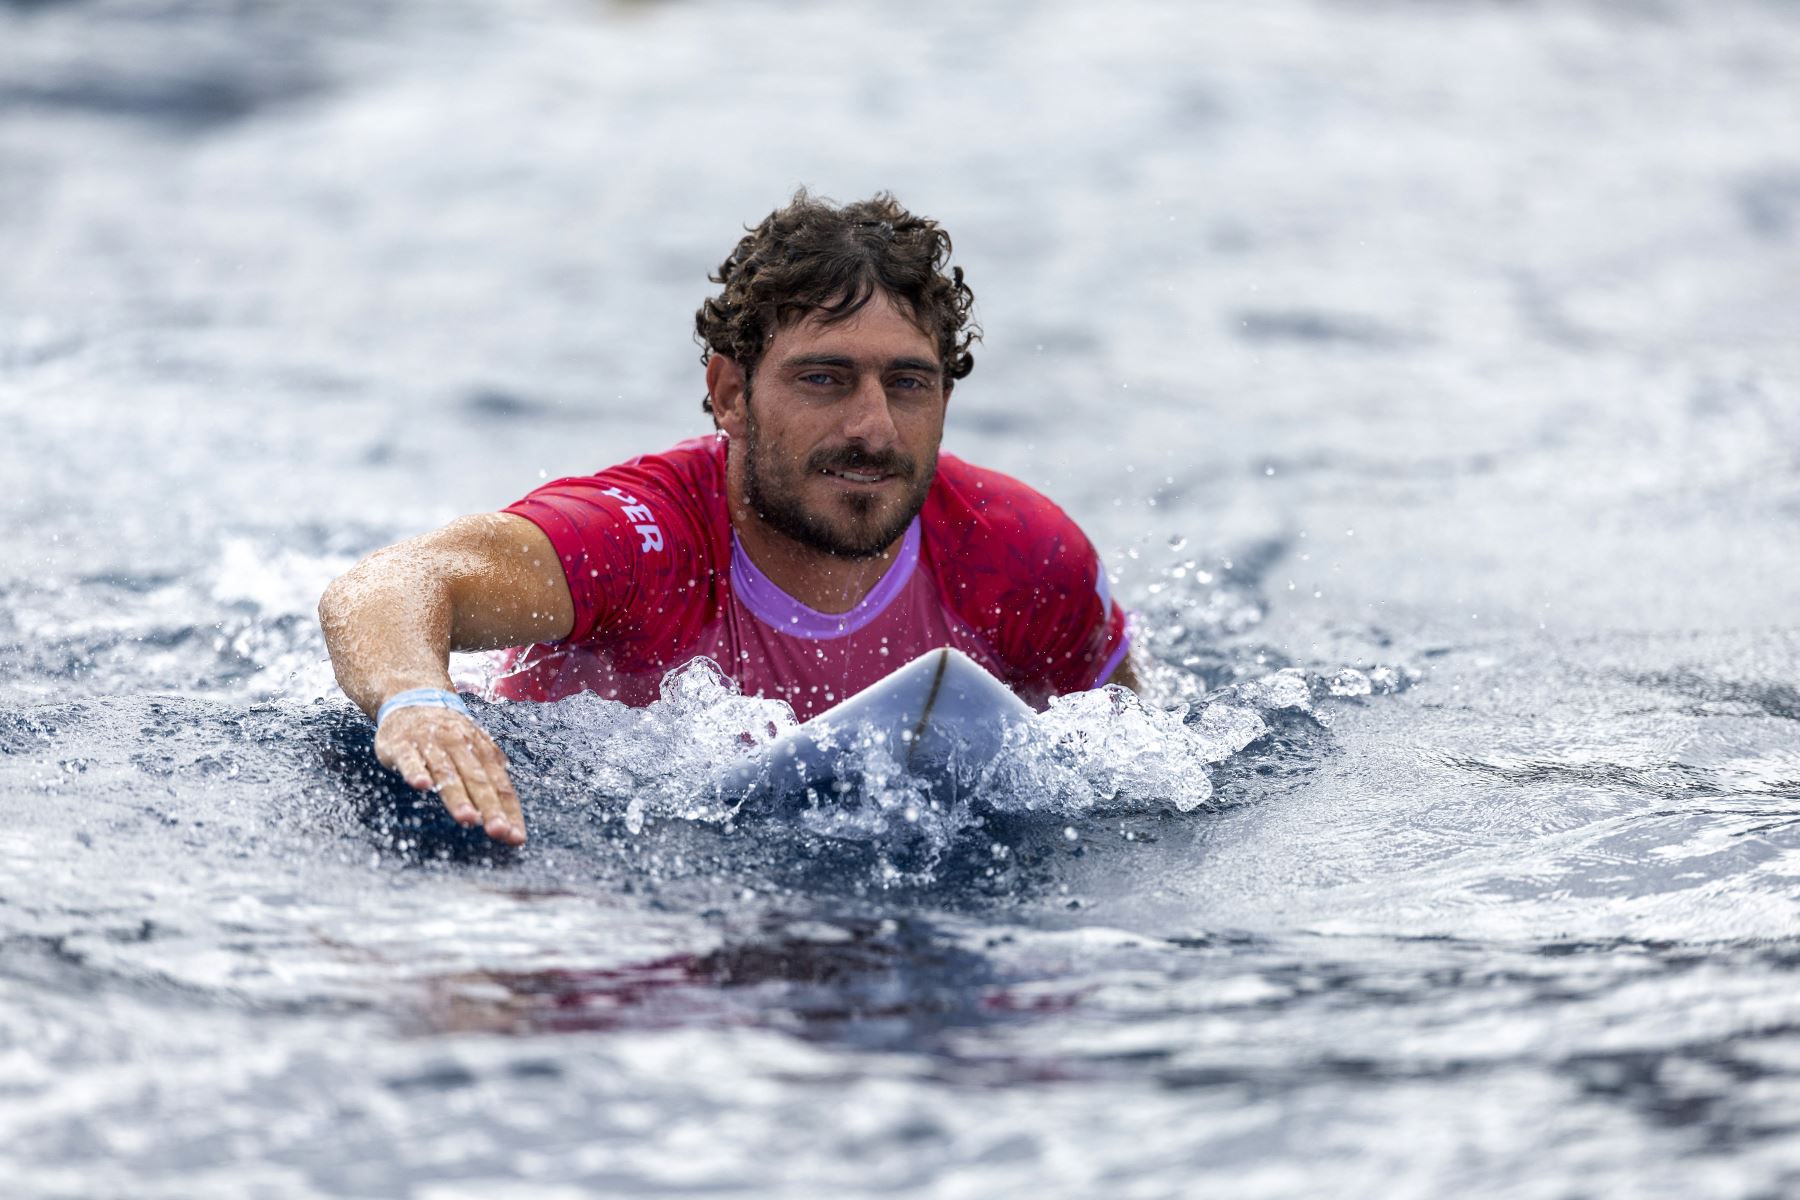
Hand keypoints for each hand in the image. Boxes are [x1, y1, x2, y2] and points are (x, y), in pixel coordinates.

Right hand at [374, 707, 525, 844]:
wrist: (411, 699)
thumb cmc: (448, 735)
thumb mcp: (475, 750)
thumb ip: (490, 779)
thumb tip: (510, 817)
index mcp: (482, 749)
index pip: (500, 783)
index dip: (509, 811)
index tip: (515, 837)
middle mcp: (459, 744)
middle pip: (477, 779)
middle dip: (489, 806)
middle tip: (498, 831)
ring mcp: (431, 743)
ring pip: (447, 771)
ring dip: (458, 796)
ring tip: (468, 818)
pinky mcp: (403, 744)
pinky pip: (410, 759)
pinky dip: (416, 771)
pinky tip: (422, 786)